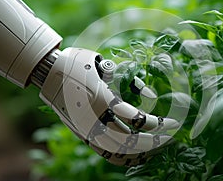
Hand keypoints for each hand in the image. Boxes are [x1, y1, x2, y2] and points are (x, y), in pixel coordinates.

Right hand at [40, 47, 178, 165]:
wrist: (49, 73)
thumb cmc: (79, 64)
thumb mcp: (107, 66)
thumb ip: (131, 81)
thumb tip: (153, 97)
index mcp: (102, 98)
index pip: (138, 120)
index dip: (159, 124)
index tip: (174, 124)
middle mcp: (94, 117)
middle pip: (130, 140)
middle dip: (154, 142)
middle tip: (170, 140)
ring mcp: (86, 128)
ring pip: (117, 151)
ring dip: (139, 153)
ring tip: (155, 150)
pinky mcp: (81, 134)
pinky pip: (104, 152)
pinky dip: (122, 157)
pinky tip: (134, 156)